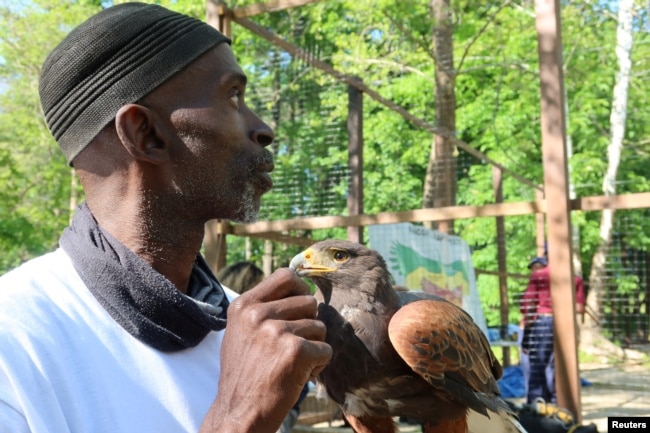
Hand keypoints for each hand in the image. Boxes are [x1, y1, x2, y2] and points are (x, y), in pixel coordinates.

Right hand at [200, 268, 331, 432]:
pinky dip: (318, 366)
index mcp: (243, 306)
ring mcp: (276, 331)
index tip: (302, 306)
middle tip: (292, 348)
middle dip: (308, 325)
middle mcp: (258, 314)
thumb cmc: (244, 374)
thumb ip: (263, 309)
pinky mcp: (295, 351)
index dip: (301, 288)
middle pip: (309, 302)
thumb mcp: (240, 332)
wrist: (239, 413)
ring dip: (313, 348)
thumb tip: (300, 287)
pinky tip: (299, 376)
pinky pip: (326, 350)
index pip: (286, 276)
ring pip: (320, 327)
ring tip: (291, 365)